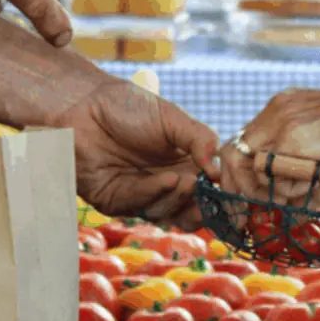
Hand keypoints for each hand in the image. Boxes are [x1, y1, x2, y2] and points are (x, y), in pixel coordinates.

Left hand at [67, 80, 219, 229]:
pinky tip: (165, 179)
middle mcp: (164, 186)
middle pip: (191, 212)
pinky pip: (141, 207)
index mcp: (183, 166)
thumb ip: (201, 140)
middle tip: (205, 189)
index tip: (235, 199)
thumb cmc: (128, 107)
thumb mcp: (173, 119)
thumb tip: (219, 171)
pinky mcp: (117, 203)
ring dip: (179, 199)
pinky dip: (156, 194)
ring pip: (168, 214)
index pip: (208, 192)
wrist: (84, 106)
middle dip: (202, 207)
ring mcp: (141, 196)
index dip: (222, 199)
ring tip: (184, 179)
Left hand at [220, 78, 319, 200]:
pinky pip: (275, 174)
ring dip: (269, 192)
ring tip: (300, 195)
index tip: (245, 202)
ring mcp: (284, 122)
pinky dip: (289, 190)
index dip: (237, 176)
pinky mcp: (296, 137)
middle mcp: (276, 111)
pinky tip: (316, 185)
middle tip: (245, 216)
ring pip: (252, 168)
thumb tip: (295, 207)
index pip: (241, 145)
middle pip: (231, 154)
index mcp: (282, 110)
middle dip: (237, 190)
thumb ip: (306, 175)